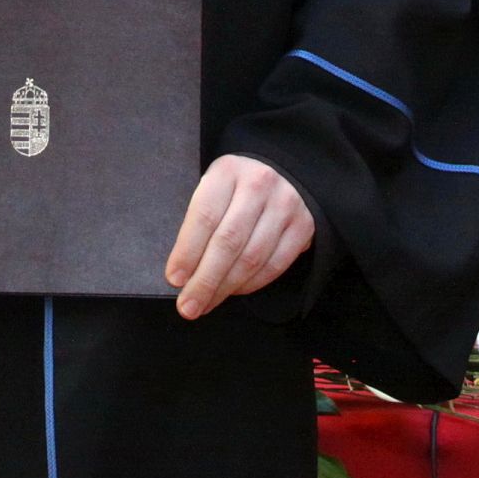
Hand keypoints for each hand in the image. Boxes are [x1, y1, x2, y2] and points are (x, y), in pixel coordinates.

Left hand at [165, 155, 315, 319]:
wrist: (281, 172)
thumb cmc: (235, 187)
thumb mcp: (213, 188)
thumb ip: (199, 224)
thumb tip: (183, 272)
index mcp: (227, 171)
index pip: (204, 216)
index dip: (187, 252)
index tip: (174, 279)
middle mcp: (259, 184)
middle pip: (228, 242)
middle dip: (205, 280)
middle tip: (188, 306)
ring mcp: (285, 204)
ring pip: (252, 258)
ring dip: (226, 288)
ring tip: (206, 304)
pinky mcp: (303, 226)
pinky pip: (275, 265)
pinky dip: (251, 284)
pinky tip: (234, 292)